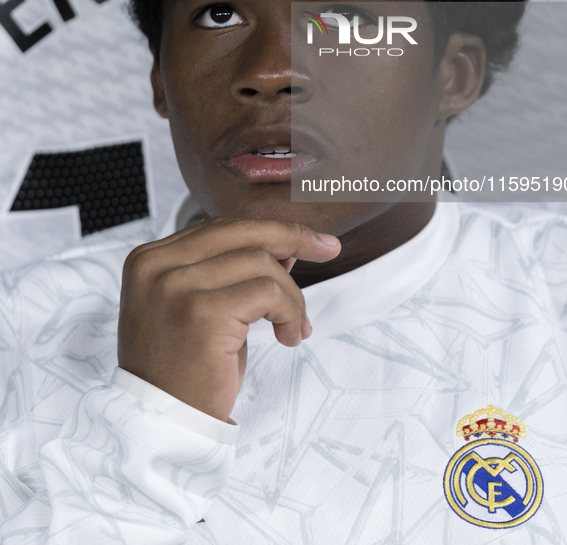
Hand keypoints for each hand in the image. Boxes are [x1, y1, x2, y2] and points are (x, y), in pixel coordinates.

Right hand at [118, 218, 340, 422]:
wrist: (161, 426)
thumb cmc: (184, 370)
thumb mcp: (203, 307)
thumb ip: (232, 271)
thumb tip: (286, 244)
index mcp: (149, 259)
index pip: (220, 228)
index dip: (267, 232)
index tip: (307, 240)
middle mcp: (157, 266)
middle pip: (241, 231)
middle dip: (292, 235)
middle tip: (329, 248)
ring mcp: (176, 287)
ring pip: (261, 262)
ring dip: (292, 295)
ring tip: (294, 327)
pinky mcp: (201, 313)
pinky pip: (267, 292)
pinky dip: (290, 311)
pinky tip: (289, 337)